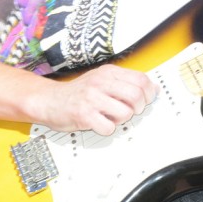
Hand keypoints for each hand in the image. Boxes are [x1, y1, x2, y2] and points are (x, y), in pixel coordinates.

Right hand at [37, 64, 156, 135]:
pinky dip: (107, 129)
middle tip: (130, 111)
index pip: (141, 79)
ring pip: (125, 113)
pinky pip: (109, 127)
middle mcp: (100, 82)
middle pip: (136, 96)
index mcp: (108, 72)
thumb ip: (126, 82)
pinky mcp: (84, 115)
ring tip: (111, 117)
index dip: (148, 93)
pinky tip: (99, 123)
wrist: (48, 100)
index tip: (145, 100)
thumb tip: (154, 88)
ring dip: (122, 119)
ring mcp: (92, 98)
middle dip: (138, 108)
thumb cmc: (78, 93)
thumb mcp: (102, 79)